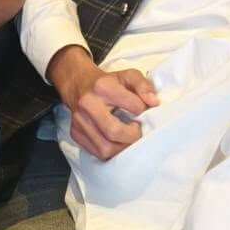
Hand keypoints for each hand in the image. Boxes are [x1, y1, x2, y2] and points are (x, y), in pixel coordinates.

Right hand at [49, 47, 159, 161]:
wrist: (79, 84)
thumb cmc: (108, 82)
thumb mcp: (128, 75)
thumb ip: (144, 85)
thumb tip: (153, 102)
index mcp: (103, 87)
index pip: (133, 106)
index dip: (143, 111)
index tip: (143, 112)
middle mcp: (88, 104)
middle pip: (114, 132)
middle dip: (132, 136)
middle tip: (137, 131)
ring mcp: (79, 121)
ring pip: (105, 148)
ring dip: (122, 148)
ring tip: (127, 138)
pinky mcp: (75, 134)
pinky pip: (97, 153)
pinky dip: (111, 152)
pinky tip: (116, 142)